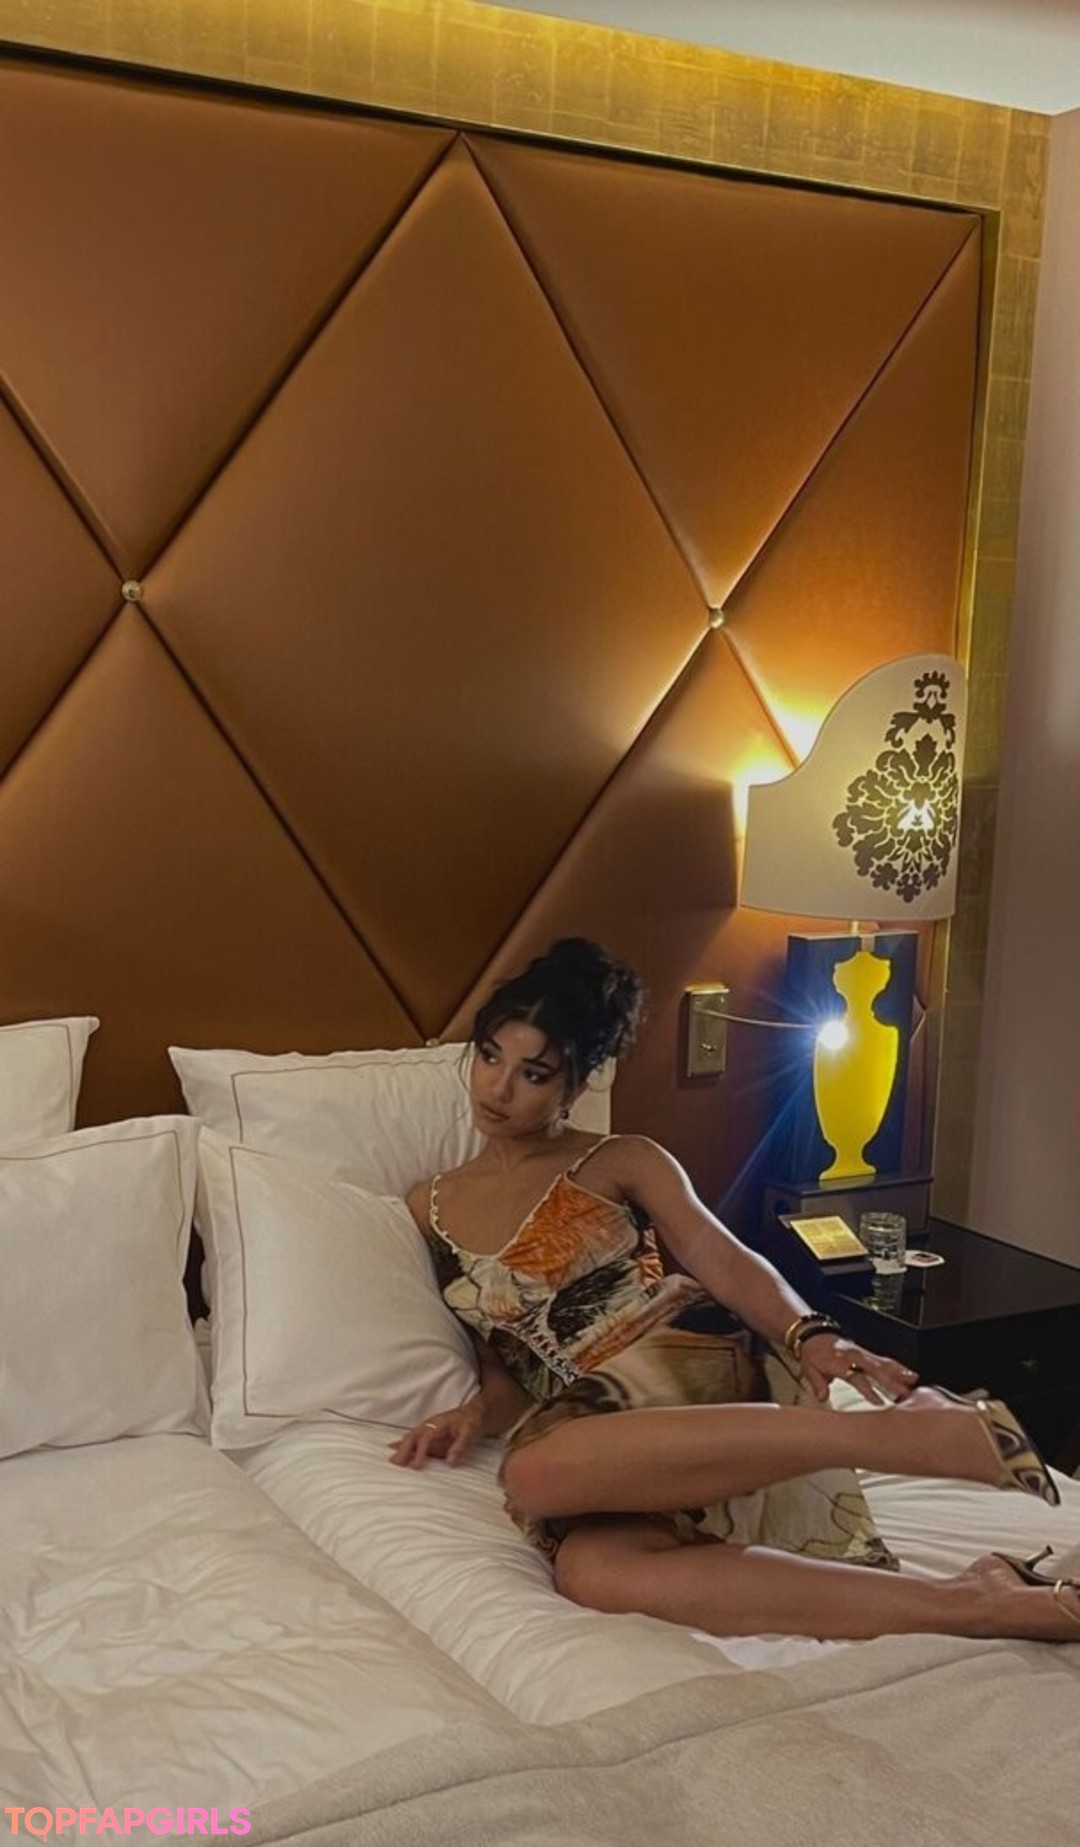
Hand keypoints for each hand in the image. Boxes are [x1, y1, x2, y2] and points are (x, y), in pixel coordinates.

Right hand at [388, 1401, 484, 1468]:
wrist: (475, 1413)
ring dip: (401, 1448)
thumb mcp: (471, 1432)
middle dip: (404, 1450)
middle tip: (395, 1463)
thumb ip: (461, 1446)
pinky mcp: (430, 1436)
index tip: (417, 1466)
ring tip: (392, 1460)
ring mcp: (428, 1430)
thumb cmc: (472, 1421)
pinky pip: (414, 1440)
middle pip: (413, 1437)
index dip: (420, 1452)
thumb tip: (450, 1461)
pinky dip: (403, 1444)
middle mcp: (430, 1426)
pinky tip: (393, 1448)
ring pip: (411, 1438)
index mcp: (439, 1424)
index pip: (426, 1438)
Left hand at [799, 1334, 916, 1406]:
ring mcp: (863, 1355)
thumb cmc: (814, 1354)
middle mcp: (855, 1357)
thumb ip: (818, 1383)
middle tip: (904, 1392)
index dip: (868, 1390)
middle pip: (875, 1369)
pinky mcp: (868, 1355)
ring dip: (898, 1372)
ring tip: (912, 1380)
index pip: (857, 1377)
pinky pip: (885, 1360)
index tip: (879, 1402)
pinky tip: (910, 1374)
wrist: (815, 1335)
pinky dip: (898, 1367)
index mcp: (840, 1362)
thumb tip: (822, 1397)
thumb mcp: (809, 1369)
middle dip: (890, 1380)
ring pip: (883, 1363)